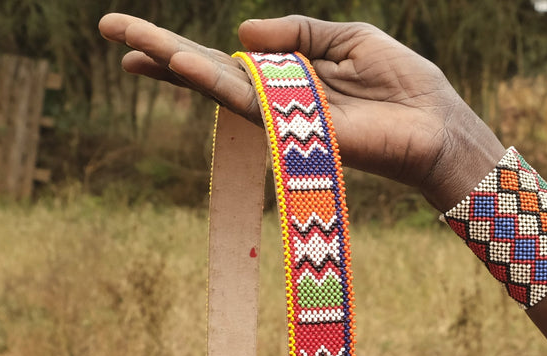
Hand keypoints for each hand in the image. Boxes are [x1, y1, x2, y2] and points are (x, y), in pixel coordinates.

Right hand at [97, 13, 505, 209]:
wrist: (437, 124)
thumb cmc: (401, 83)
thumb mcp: (347, 38)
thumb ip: (297, 32)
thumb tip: (242, 34)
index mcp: (285, 74)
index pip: (220, 57)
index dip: (177, 45)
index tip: (130, 34)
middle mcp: (277, 98)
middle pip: (207, 71)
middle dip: (158, 51)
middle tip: (109, 30)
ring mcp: (284, 118)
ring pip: (219, 88)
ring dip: (176, 64)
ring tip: (134, 46)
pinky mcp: (298, 133)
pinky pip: (251, 104)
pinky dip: (217, 83)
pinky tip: (186, 64)